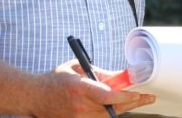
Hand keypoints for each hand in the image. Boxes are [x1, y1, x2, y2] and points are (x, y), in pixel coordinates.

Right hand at [31, 59, 154, 116]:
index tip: (138, 93)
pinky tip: (119, 107)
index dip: (126, 96)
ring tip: (137, 100)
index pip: (108, 96)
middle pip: (112, 109)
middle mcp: (79, 106)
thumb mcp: (77, 68)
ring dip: (123, 108)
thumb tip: (121, 76)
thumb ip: (99, 73)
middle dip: (132, 103)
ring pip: (108, 116)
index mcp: (80, 88)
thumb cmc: (56, 79)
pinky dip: (110, 113)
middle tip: (147, 97)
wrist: (34, 97)